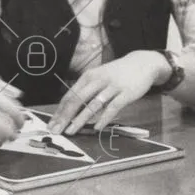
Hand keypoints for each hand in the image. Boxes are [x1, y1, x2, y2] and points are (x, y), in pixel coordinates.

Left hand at [48, 50, 169, 134]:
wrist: (142, 63)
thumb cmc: (116, 74)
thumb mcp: (98, 78)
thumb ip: (87, 92)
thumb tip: (72, 110)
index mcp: (87, 77)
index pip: (69, 96)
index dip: (59, 111)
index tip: (52, 124)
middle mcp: (96, 80)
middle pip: (76, 100)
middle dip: (65, 117)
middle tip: (56, 130)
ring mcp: (111, 87)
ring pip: (92, 105)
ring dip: (80, 120)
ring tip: (71, 131)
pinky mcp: (125, 93)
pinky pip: (112, 107)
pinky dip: (104, 118)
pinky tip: (97, 128)